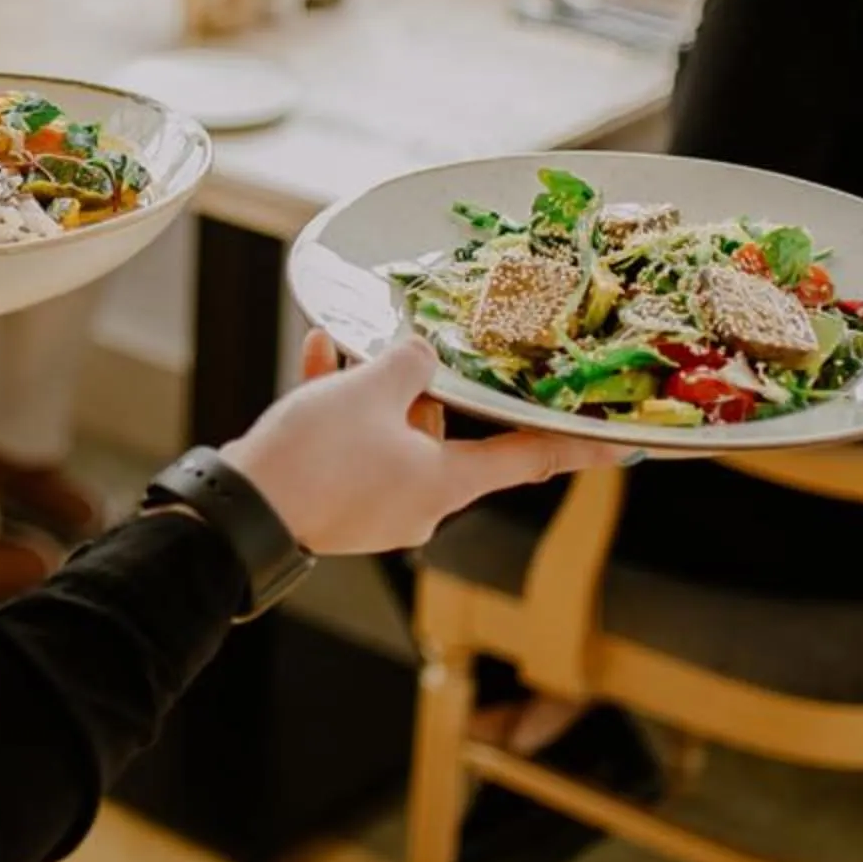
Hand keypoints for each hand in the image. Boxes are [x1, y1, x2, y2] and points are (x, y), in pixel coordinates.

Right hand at [219, 332, 624, 559]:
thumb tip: (420, 355)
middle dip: (422, 388)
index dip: (578, 446)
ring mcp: (375, 506)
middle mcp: (418, 502)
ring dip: (371, 390)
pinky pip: (350, 444)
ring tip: (346, 348)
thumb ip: (408, 365)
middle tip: (412, 349)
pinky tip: (319, 360)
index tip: (623, 442)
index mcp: (445, 484)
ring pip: (390, 432)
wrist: (239, 513)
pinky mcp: (335, 501)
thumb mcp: (370, 392)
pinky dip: (339, 407)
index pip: (529, 458)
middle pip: (444, 432)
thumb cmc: (315, 460)